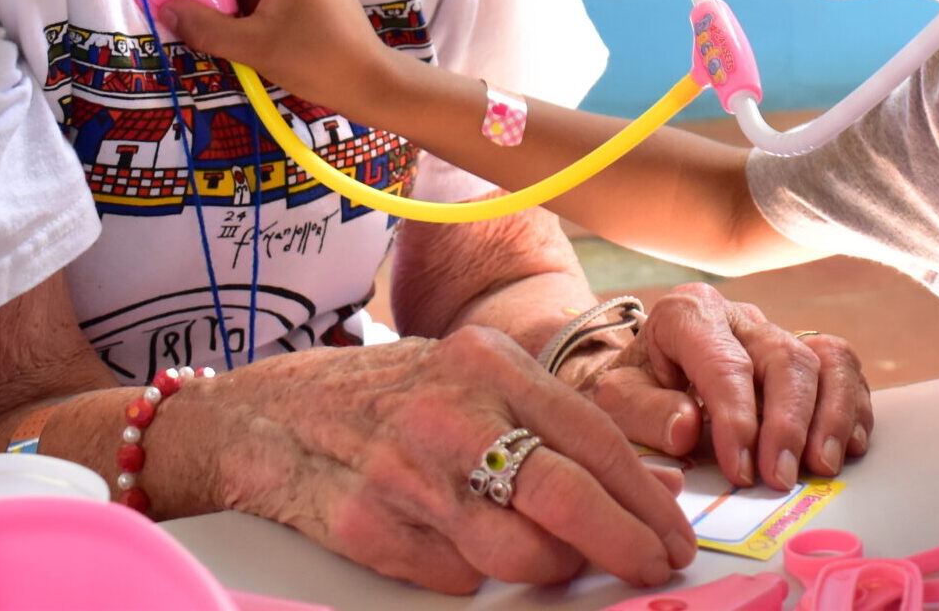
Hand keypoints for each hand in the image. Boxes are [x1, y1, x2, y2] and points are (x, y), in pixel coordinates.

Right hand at [208, 325, 696, 592]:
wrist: (262, 418)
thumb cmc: (386, 396)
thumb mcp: (469, 377)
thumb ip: (551, 421)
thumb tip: (648, 482)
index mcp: (484, 361)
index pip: (591, 438)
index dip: (644, 498)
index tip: (676, 535)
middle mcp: (446, 411)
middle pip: (563, 495)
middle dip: (624, 543)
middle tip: (654, 568)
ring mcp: (403, 473)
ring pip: (517, 551)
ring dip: (553, 567)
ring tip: (558, 560)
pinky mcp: (368, 529)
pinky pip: (456, 576)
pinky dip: (475, 574)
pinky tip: (466, 550)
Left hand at [561, 283, 872, 491]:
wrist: (638, 373)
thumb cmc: (628, 388)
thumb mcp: (614, 400)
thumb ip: (643, 412)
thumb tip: (686, 428)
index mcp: (687, 314)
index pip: (724, 363)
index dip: (738, 419)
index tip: (742, 469)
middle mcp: (739, 316)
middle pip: (784, 358)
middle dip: (788, 424)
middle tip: (780, 479)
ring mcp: (775, 333)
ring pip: (823, 359)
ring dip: (830, 417)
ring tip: (821, 467)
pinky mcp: (803, 354)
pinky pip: (842, 369)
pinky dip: (851, 408)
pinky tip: (844, 447)